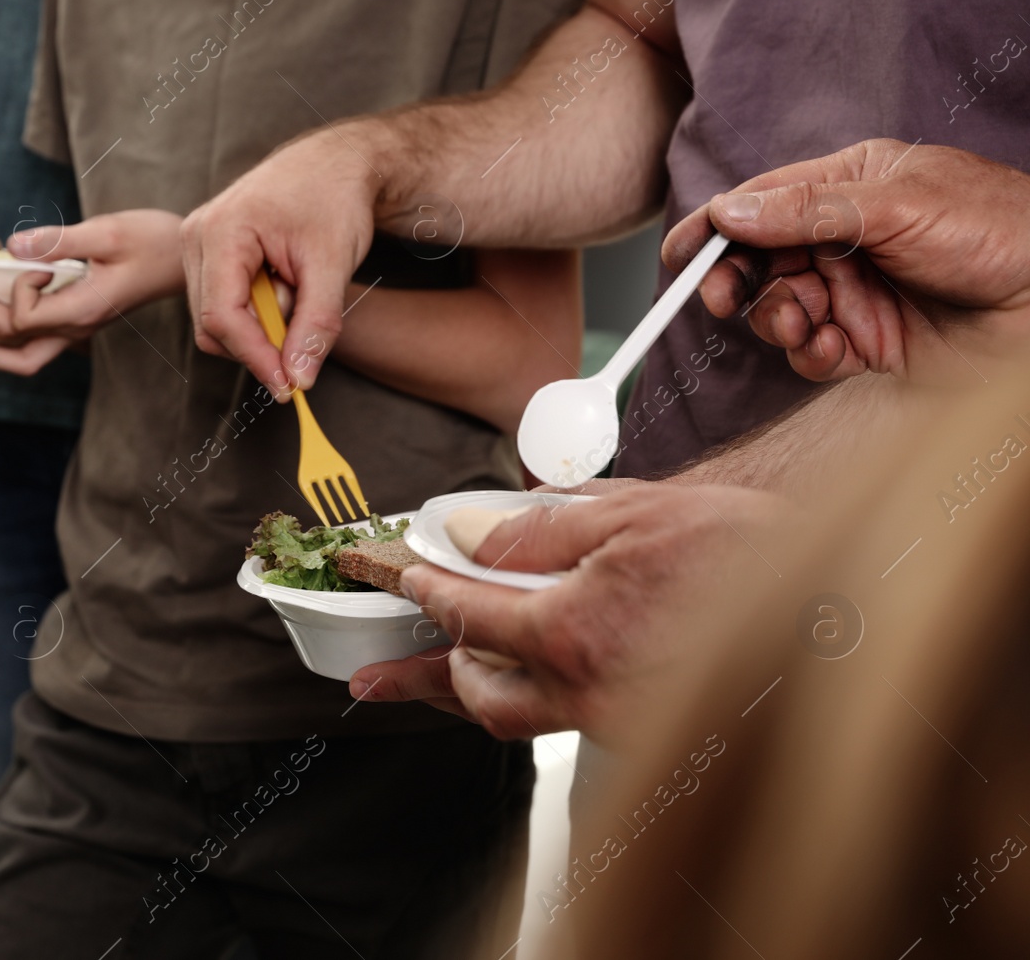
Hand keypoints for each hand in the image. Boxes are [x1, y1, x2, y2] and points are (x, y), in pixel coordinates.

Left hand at [0, 209, 185, 374]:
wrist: (186, 259)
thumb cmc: (154, 242)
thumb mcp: (107, 231)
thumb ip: (58, 241)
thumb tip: (13, 247)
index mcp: (83, 310)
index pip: (24, 315)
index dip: (15, 285)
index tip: (32, 258)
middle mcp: (78, 327)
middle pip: (14, 347)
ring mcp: (78, 328)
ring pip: (25, 358)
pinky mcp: (79, 319)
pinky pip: (37, 341)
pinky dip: (9, 338)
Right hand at [180, 130, 380, 397]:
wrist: (334, 162)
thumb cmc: (335, 199)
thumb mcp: (333, 265)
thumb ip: (315, 325)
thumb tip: (299, 379)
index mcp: (222, 230)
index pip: (223, 317)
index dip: (256, 358)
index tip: (290, 387)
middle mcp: (196, 235)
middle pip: (213, 325)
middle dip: (261, 340)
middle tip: (307, 328)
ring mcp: (196, 244)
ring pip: (215, 320)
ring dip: (260, 324)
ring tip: (297, 290)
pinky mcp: (206, 254)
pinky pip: (221, 304)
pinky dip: (255, 312)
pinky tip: (283, 286)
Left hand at [349, 484, 790, 744]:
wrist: (838, 593)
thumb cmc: (740, 547)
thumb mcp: (629, 512)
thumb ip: (537, 529)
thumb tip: (468, 533)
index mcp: (576, 632)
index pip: (470, 614)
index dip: (428, 591)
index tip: (408, 577)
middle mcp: (593, 693)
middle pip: (484, 698)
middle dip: (443, 671)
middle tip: (415, 650)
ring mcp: (625, 722)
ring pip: (525, 722)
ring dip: (485, 695)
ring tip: (449, 674)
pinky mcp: (652, 734)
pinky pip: (571, 723)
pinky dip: (540, 700)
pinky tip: (533, 675)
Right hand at [664, 139, 1029, 383]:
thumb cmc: (1000, 233)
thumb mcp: (896, 204)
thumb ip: (807, 209)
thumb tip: (729, 213)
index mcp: (850, 186)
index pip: (763, 203)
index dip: (716, 229)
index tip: (680, 256)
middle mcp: (846, 240)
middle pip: (759, 260)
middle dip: (736, 281)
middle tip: (724, 297)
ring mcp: (855, 293)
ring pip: (777, 309)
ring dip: (774, 319)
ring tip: (799, 323)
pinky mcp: (869, 344)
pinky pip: (809, 353)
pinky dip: (806, 354)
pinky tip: (829, 349)